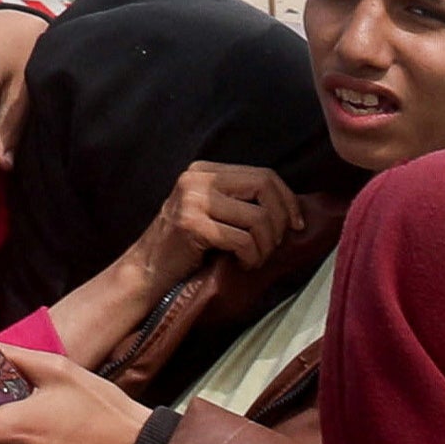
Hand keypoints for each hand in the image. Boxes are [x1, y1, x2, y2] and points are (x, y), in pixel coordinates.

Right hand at [119, 162, 308, 289]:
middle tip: (274, 246)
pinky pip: (243, 240)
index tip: (297, 226)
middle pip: (264, 188)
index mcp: (205, 171)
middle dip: (280, 221)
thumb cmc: (188, 249)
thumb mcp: (214, 214)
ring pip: (258, 218)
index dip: (288, 200)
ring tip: (253, 259)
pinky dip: (251, 257)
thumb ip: (243, 202)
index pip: (264, 174)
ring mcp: (192, 200)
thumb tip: (294, 208)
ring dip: (266, 247)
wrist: (147, 272)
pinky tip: (241, 264)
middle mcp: (197, 179)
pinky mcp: (191, 225)